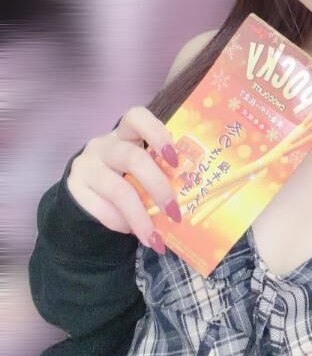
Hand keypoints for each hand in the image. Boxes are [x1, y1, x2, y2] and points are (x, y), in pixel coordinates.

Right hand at [66, 106, 181, 254]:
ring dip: (141, 217)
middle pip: (133, 158)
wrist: (83, 197)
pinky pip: (103, 209)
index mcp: (125, 133)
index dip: (157, 133)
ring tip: (155, 237)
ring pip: (118, 190)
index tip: (175, 158)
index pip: (136, 117)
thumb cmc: (124, 178)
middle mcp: (103, 145)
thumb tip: (192, 194)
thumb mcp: (139, 168)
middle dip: (158, 187)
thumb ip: (159, 171)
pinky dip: (122, 224)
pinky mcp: (74, 188)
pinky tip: (132, 232)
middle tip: (175, 212)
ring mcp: (86, 166)